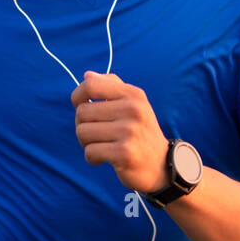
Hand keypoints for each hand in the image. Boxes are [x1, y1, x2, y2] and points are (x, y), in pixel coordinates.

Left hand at [71, 71, 170, 193]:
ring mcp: (130, 131)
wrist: (162, 165)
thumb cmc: (140, 132)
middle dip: (82, 125)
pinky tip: (104, 159)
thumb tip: (87, 75)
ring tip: (101, 146)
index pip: (91, 85)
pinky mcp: (125, 153)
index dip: (78, 96)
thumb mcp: (133, 104)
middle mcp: (133, 109)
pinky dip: (92, 158)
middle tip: (96, 134)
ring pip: (82, 132)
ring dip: (86, 143)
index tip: (81, 106)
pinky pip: (90, 152)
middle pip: (82, 112)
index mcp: (133, 94)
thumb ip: (111, 86)